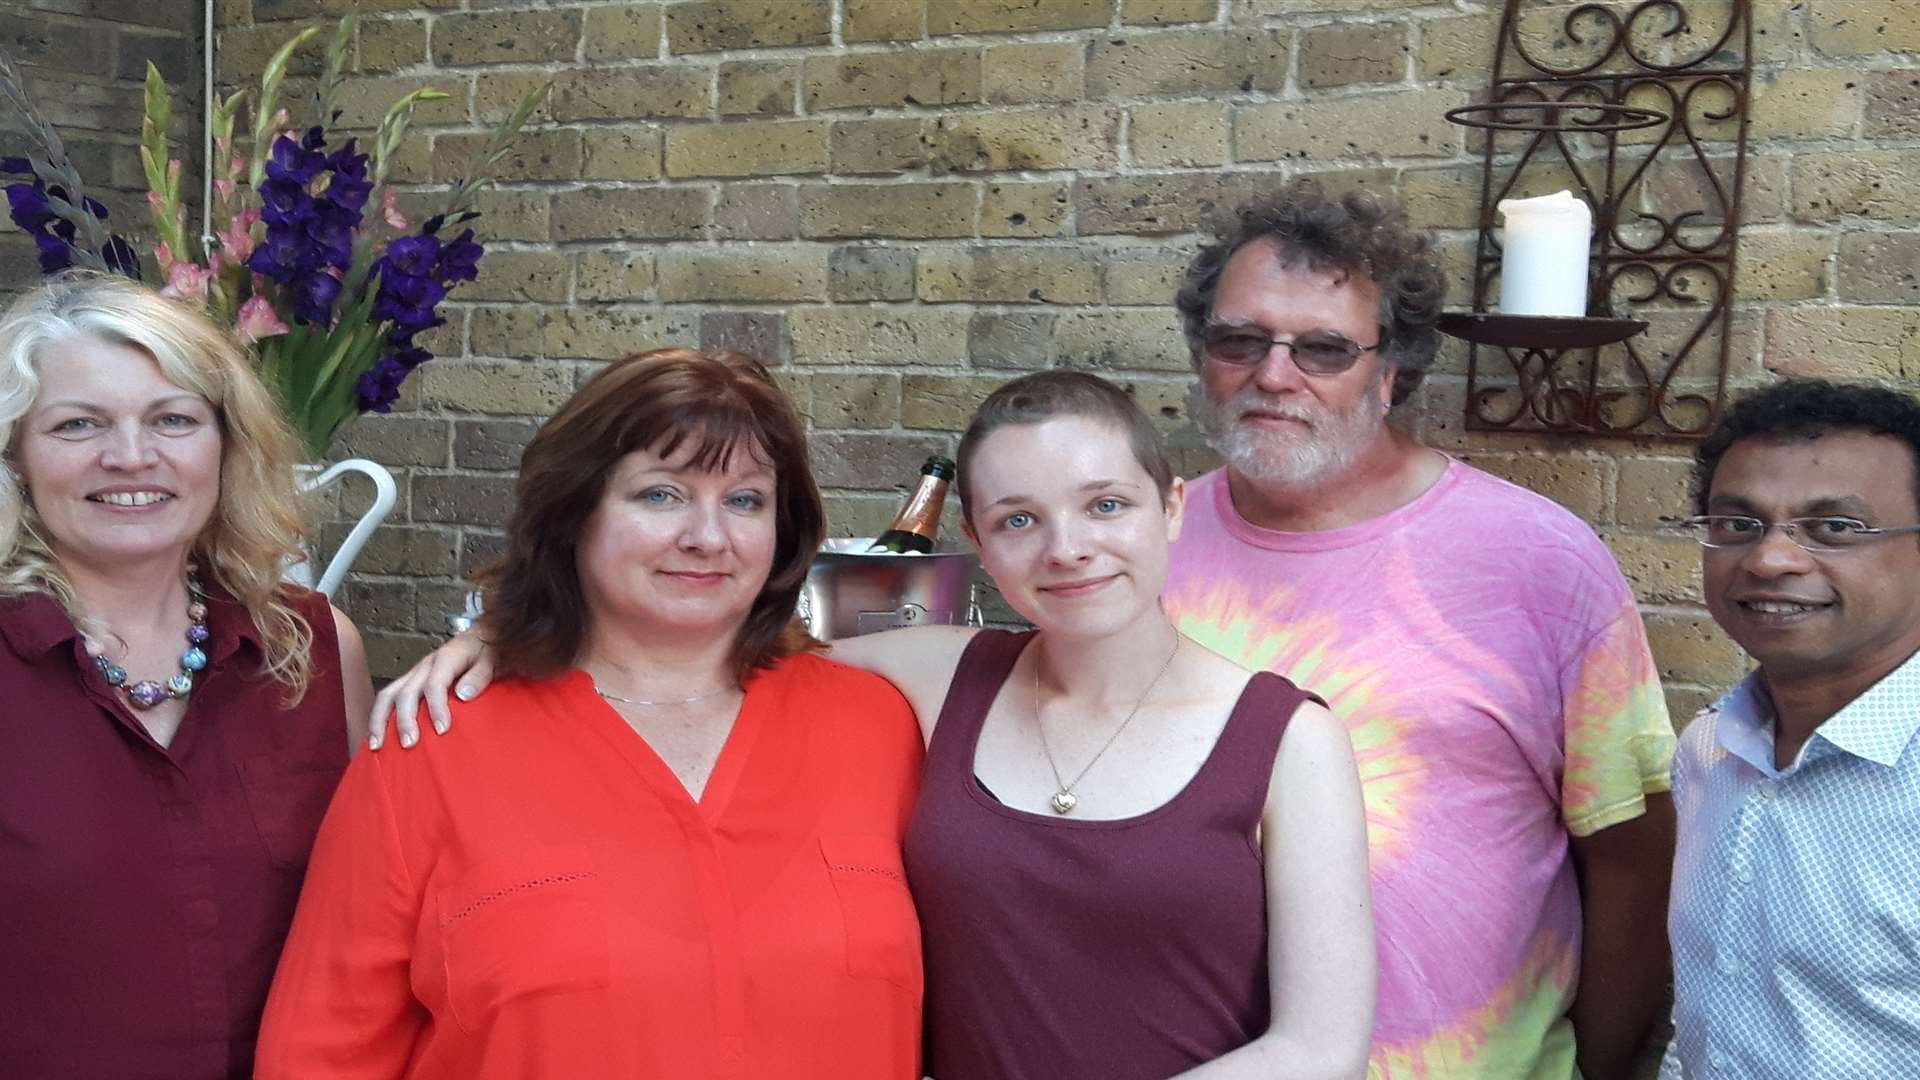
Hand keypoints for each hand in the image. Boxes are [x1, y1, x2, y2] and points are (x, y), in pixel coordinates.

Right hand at [366, 631, 493, 749]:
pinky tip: (376, 737)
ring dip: (380, 720)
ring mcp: (415, 673)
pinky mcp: (410, 682)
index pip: (436, 684)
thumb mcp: (493, 659)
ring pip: (389, 694)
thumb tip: (464, 694)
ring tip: (377, 745)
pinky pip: (388, 698)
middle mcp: (426, 665)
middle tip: (410, 743)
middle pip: (407, 692)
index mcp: (447, 658)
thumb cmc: (489, 651)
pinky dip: (379, 717)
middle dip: (405, 719)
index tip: (442, 730)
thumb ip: (480, 675)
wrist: (483, 637)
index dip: (437, 707)